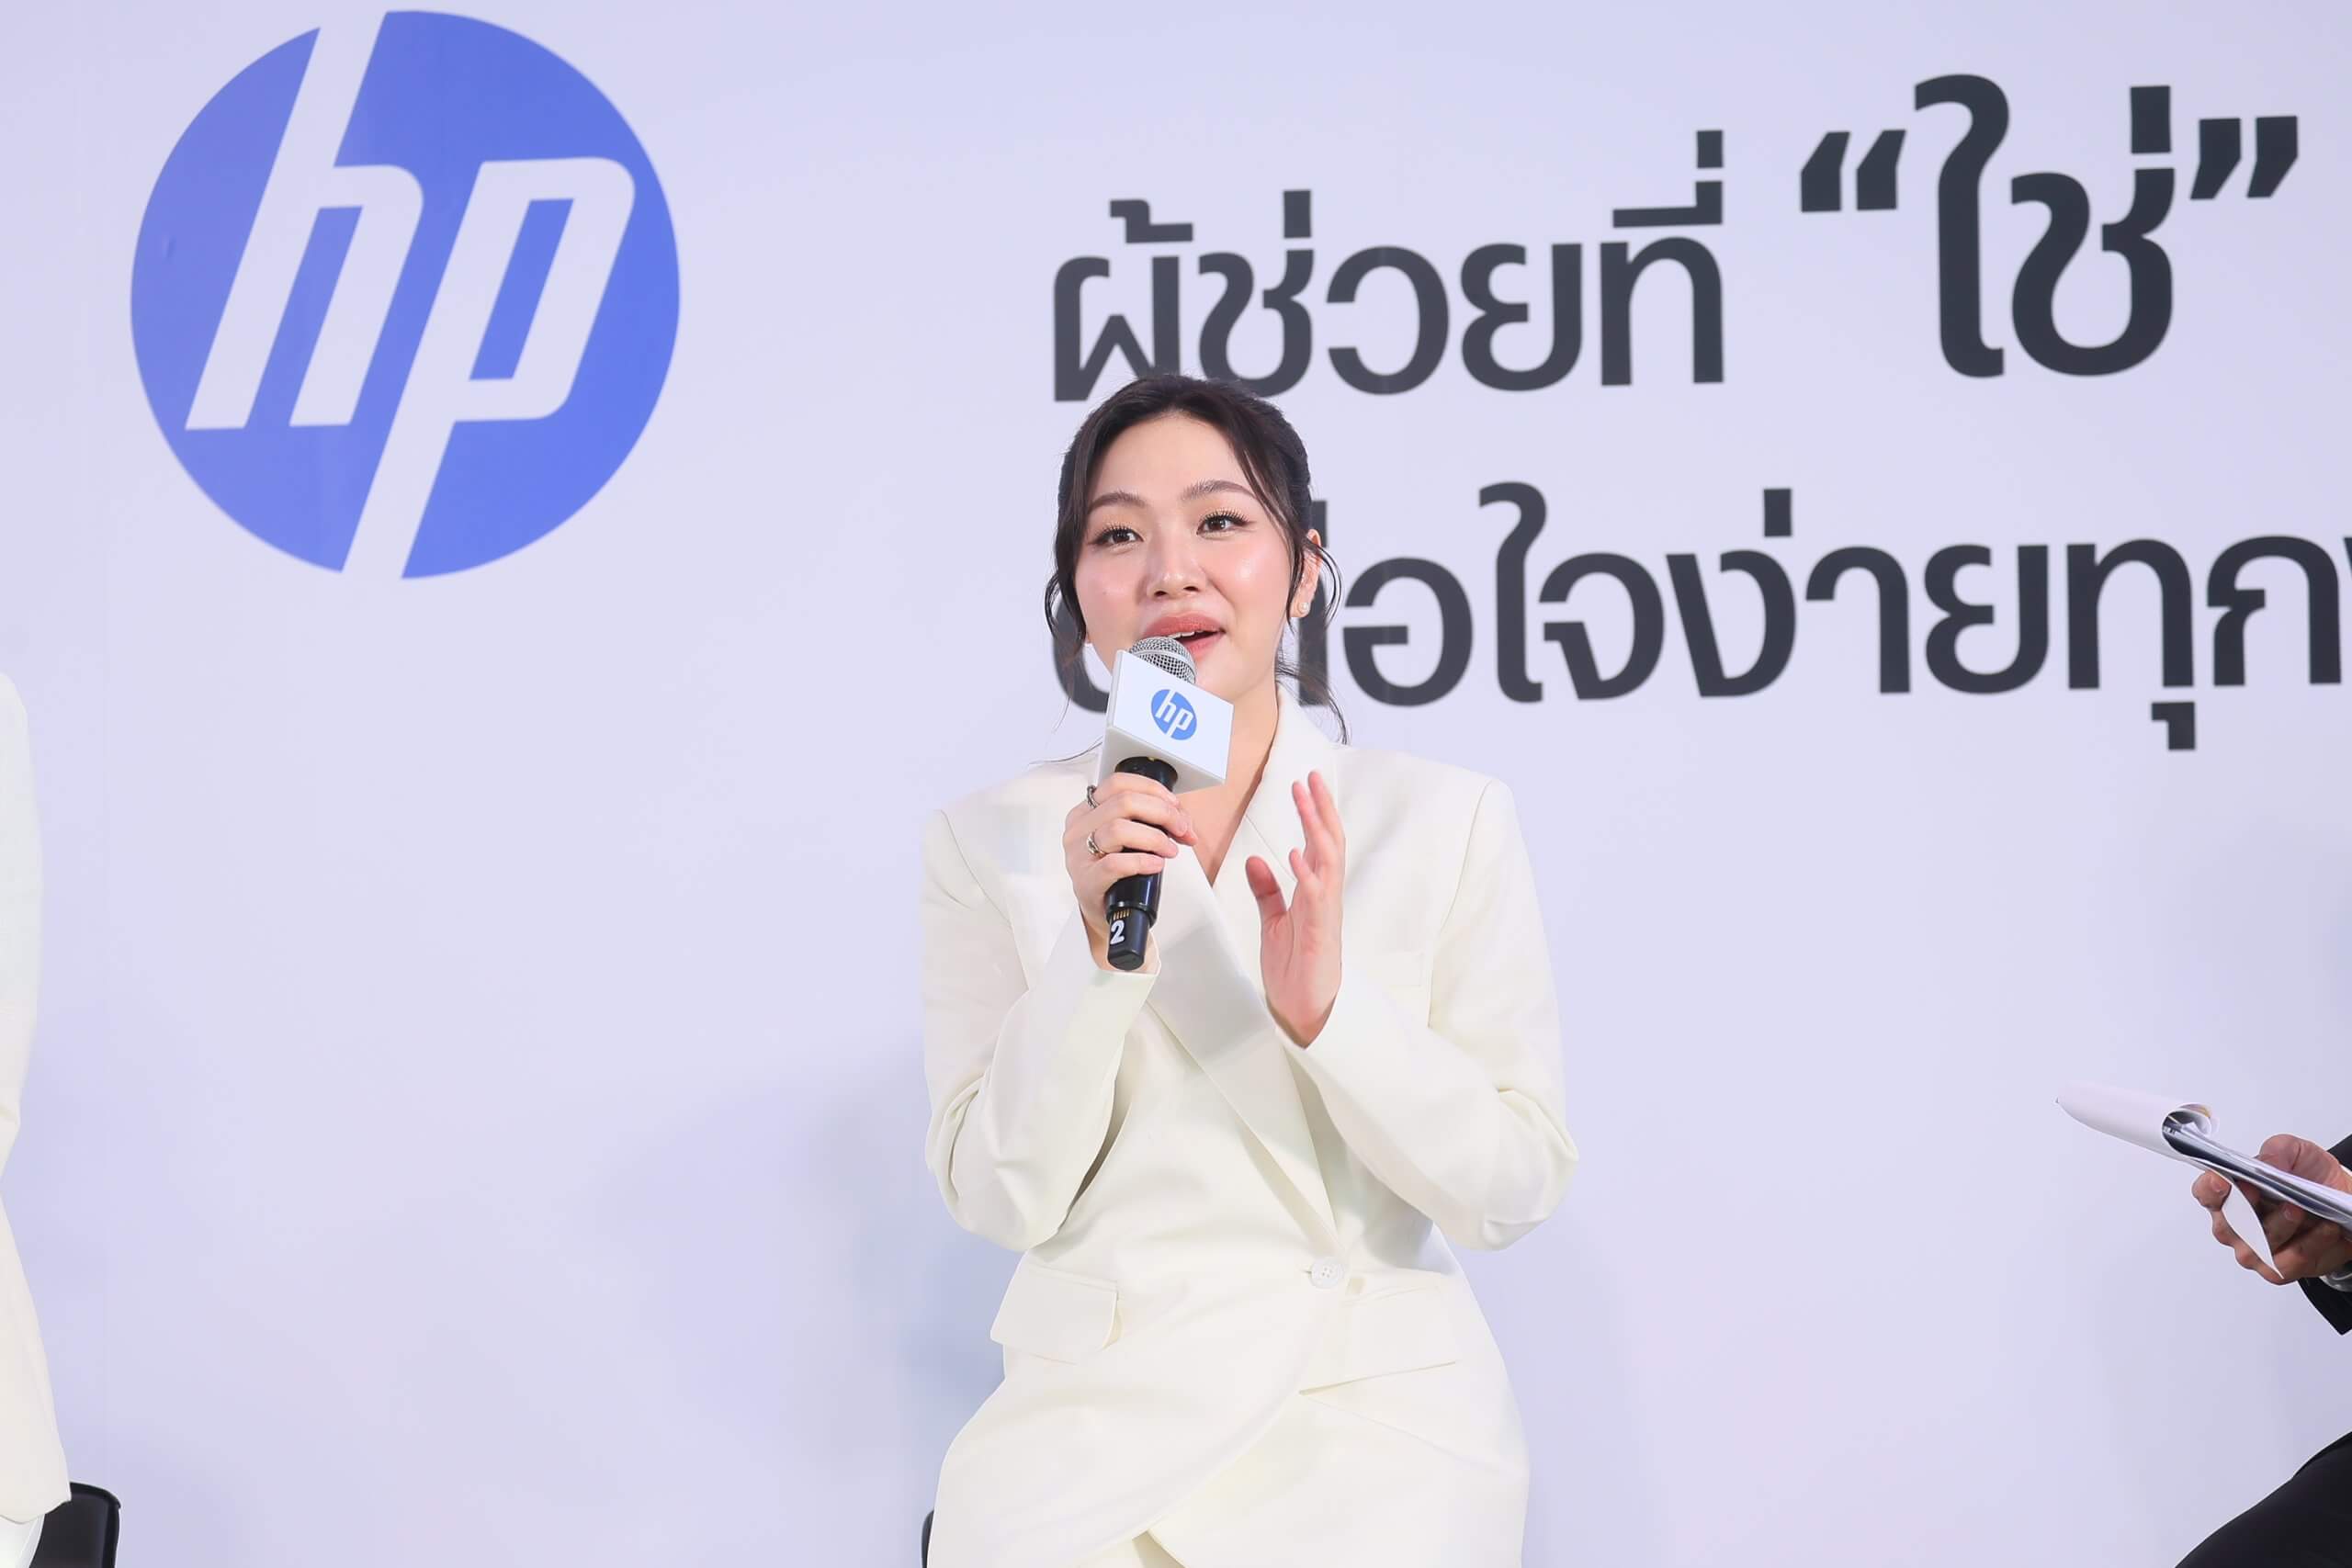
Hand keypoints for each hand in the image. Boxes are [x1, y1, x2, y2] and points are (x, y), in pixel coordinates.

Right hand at [1065, 774, 1198, 967]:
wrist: (1101, 909)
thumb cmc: (1114, 871)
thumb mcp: (1128, 838)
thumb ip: (1152, 821)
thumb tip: (1183, 820)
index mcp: (1087, 811)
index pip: (1118, 783)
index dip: (1153, 790)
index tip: (1174, 806)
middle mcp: (1079, 828)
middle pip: (1124, 802)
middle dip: (1163, 813)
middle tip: (1181, 830)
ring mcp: (1079, 855)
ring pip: (1118, 829)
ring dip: (1155, 838)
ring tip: (1170, 850)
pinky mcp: (1086, 880)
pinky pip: (1115, 864)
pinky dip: (1142, 861)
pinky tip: (1156, 865)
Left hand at [1245, 770, 1342, 1046]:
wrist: (1301, 1010)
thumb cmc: (1294, 968)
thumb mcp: (1274, 921)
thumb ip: (1267, 891)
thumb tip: (1256, 859)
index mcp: (1314, 892)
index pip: (1318, 844)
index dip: (1314, 813)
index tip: (1304, 785)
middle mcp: (1325, 897)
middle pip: (1329, 843)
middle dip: (1320, 810)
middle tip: (1310, 778)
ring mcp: (1325, 914)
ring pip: (1328, 862)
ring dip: (1316, 830)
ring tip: (1305, 802)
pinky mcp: (1319, 934)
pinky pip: (1316, 898)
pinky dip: (1307, 874)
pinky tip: (1295, 854)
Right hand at [2190, 1134, 2351, 1284]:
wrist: (2345, 1201)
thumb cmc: (2312, 1178)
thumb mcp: (2297, 1152)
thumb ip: (2277, 1150)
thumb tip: (2266, 1163)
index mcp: (2230, 1195)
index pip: (2205, 1194)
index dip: (2209, 1188)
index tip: (2222, 1180)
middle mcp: (2236, 1226)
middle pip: (2226, 1225)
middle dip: (2244, 1209)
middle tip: (2261, 1191)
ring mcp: (2255, 1251)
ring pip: (2259, 1244)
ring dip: (2282, 1225)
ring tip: (2301, 1209)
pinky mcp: (2280, 1269)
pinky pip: (2290, 1260)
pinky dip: (2310, 1242)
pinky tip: (2324, 1228)